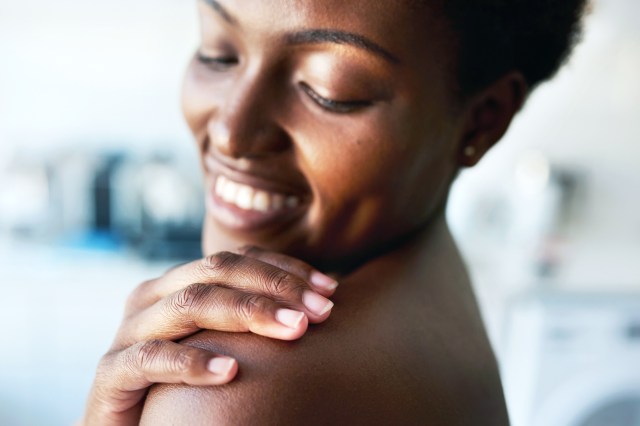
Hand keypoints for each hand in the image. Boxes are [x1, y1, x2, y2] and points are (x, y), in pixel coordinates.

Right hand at [82, 246, 337, 425]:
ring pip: (190, 304)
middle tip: (320, 312)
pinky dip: (193, 363)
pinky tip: (231, 372)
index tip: (330, 290)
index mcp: (179, 284)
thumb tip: (322, 306)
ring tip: (293, 330)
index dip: (285, 269)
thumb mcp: (221, 343)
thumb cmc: (184, 383)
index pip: (238, 259)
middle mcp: (153, 298)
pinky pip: (152, 358)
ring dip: (247, 313)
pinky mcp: (112, 373)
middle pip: (218, 271)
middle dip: (275, 287)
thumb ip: (253, 321)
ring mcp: (130, 331)